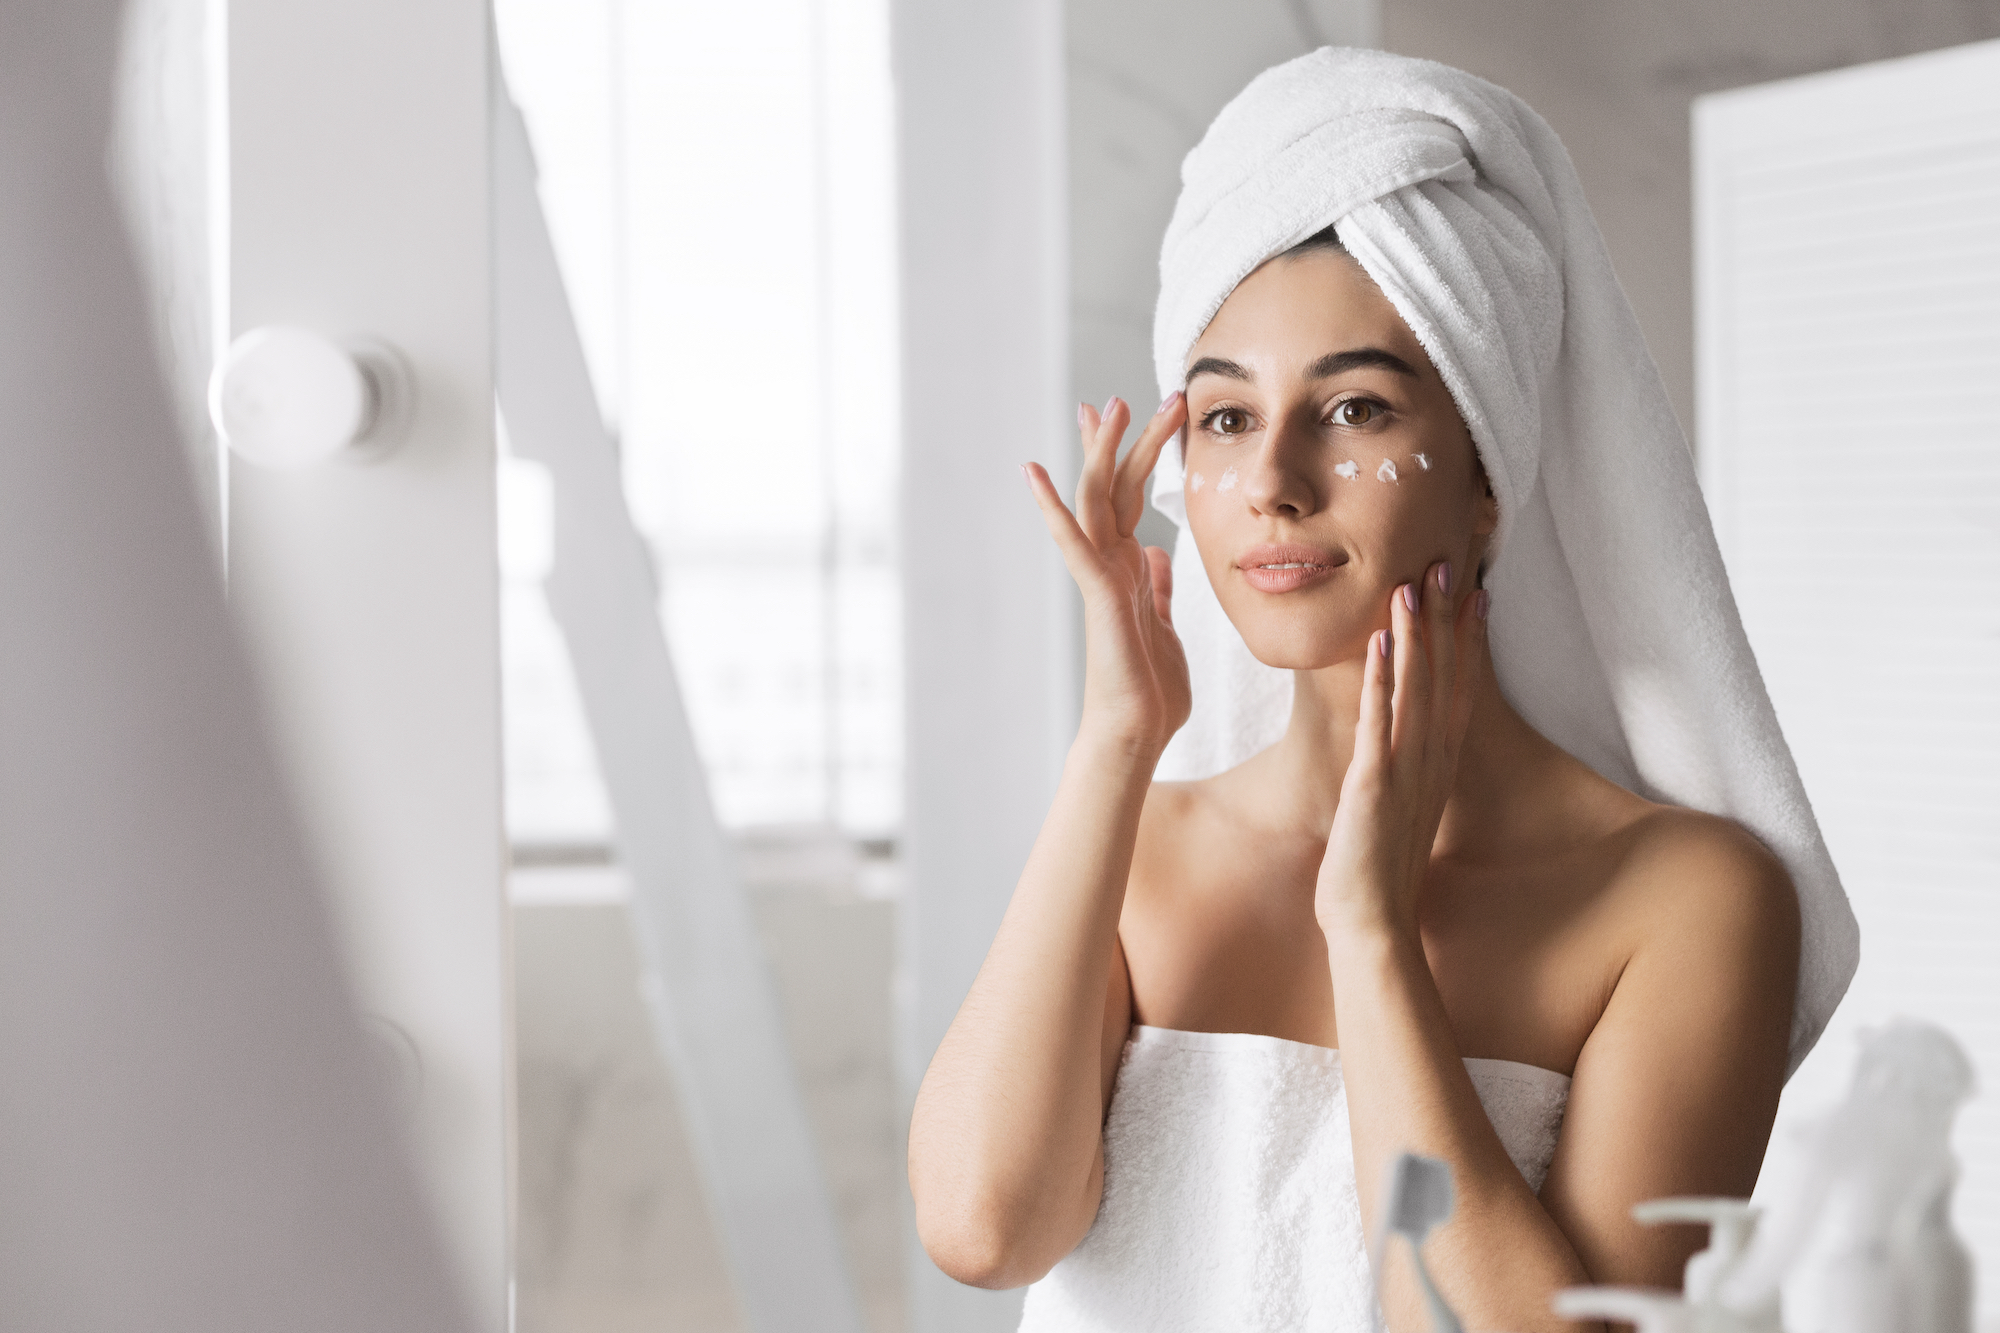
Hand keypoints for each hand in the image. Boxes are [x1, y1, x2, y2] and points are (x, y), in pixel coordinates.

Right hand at [1024, 394, 1191, 758]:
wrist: (1137, 733)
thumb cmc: (1150, 691)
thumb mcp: (1165, 625)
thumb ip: (1157, 588)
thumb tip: (1156, 556)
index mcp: (1125, 568)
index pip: (1125, 499)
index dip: (1129, 456)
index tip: (1132, 415)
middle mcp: (1108, 565)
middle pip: (1111, 488)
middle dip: (1120, 440)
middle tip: (1126, 394)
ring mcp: (1098, 576)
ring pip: (1096, 501)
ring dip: (1102, 453)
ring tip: (1109, 407)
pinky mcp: (1096, 593)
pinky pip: (1073, 542)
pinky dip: (1054, 507)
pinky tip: (1035, 472)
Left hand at [1315, 564, 1488, 934]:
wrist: (1373, 927)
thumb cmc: (1378, 876)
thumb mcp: (1396, 814)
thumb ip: (1401, 778)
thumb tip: (1395, 756)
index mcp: (1436, 768)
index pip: (1458, 691)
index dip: (1467, 641)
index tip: (1474, 594)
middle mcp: (1430, 763)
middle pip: (1444, 678)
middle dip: (1444, 620)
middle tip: (1446, 564)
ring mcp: (1405, 773)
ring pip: (1415, 690)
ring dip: (1414, 636)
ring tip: (1410, 584)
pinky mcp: (1374, 787)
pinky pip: (1379, 724)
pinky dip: (1380, 683)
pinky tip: (1378, 645)